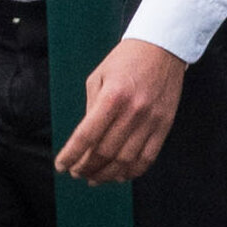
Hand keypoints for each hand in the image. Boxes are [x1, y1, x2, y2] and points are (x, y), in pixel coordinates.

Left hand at [55, 35, 188, 183]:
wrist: (162, 47)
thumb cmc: (126, 60)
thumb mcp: (99, 77)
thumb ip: (91, 109)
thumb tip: (85, 142)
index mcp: (112, 96)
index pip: (87, 136)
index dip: (71, 155)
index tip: (61, 166)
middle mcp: (133, 111)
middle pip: (105, 152)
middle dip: (86, 168)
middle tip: (76, 173)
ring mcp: (151, 120)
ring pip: (126, 160)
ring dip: (106, 175)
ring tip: (94, 178)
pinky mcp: (164, 125)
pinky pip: (147, 158)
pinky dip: (131, 172)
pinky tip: (119, 175)